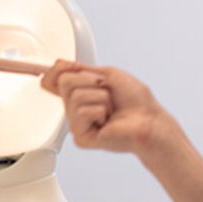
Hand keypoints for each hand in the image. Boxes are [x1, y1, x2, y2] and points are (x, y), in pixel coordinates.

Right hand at [39, 61, 170, 156]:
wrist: (148, 121)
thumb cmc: (136, 101)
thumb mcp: (107, 74)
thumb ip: (81, 69)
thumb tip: (59, 64)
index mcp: (81, 94)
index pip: (57, 80)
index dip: (54, 72)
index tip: (55, 67)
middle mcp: (76, 109)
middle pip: (64, 82)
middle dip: (89, 81)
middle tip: (106, 92)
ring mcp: (77, 123)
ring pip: (74, 96)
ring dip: (99, 97)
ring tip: (110, 109)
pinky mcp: (81, 136)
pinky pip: (82, 111)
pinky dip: (100, 110)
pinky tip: (107, 120)